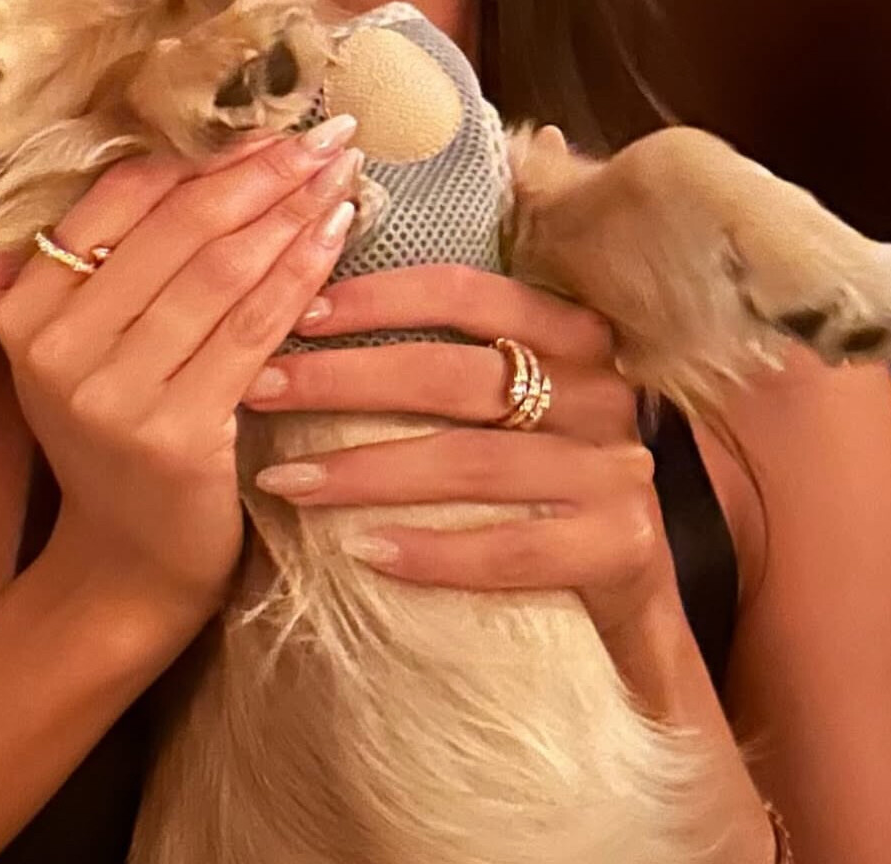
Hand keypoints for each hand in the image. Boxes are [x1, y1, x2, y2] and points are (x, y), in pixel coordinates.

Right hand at [0, 116, 361, 619]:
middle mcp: (56, 345)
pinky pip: (253, 329)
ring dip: (293, 211)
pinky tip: (338, 234)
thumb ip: (49, 280)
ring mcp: (113, 393)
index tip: (271, 126)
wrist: (124, 567)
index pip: (119, 198)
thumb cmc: (112, 442)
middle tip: (330, 133)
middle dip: (264, 171)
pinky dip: (302, 274)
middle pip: (180, 226)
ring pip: (222, 270)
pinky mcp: (174, 433)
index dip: (201, 155)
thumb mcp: (65, 358)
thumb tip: (41, 199)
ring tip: (345, 171)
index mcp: (25, 309)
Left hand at [240, 265, 681, 646]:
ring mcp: (616, 470)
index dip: (379, 298)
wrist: (631, 597)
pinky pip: (510, 549)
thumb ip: (455, 351)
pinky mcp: (621, 546)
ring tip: (283, 479)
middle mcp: (601, 391)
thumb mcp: (519, 399)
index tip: (298, 313)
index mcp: (572, 333)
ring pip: (472, 463)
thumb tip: (317, 301)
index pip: (468, 293)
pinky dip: (431, 551)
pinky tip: (362, 551)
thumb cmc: (543, 476)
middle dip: (344, 379)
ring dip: (366, 471)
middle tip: (259, 388)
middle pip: (456, 375)